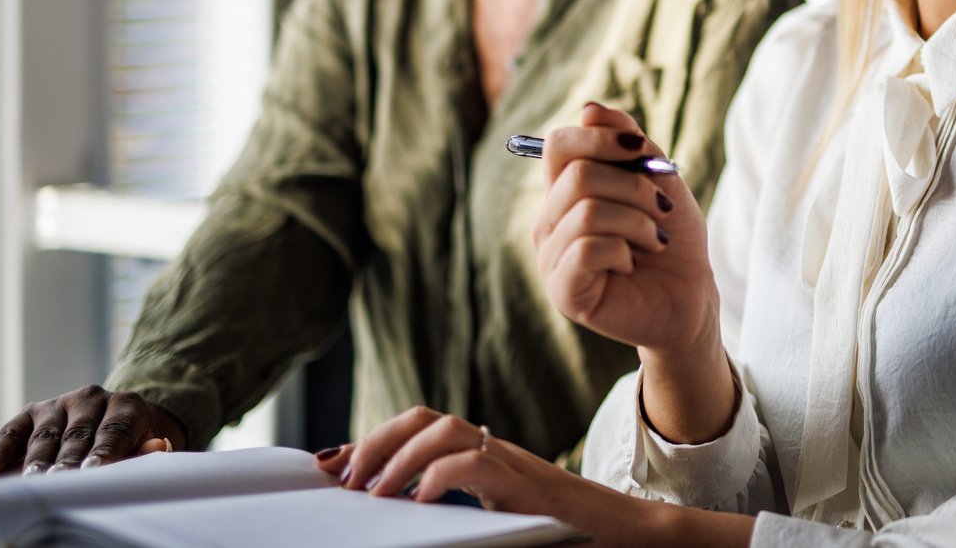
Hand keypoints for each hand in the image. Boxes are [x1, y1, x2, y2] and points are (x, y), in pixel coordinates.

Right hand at [0, 385, 187, 476]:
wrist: (113, 419)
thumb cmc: (131, 441)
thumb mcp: (146, 443)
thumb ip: (147, 449)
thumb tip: (157, 448)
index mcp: (125, 404)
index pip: (114, 430)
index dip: (104, 451)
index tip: (93, 471)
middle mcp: (91, 397)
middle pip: (79, 433)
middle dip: (68, 459)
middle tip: (59, 480)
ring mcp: (59, 403)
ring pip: (47, 433)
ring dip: (37, 458)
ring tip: (31, 480)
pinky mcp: (33, 411)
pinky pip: (13, 430)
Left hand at [318, 408, 663, 547]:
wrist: (624, 537)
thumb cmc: (561, 534)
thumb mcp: (494, 519)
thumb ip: (452, 509)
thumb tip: (402, 510)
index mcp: (484, 456)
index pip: (421, 428)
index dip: (373, 440)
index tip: (331, 462)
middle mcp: (496, 450)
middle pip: (425, 418)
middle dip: (377, 441)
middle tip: (344, 479)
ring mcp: (513, 464)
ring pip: (447, 430)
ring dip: (400, 456)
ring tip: (373, 493)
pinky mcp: (528, 487)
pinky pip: (476, 465)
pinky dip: (440, 477)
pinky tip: (420, 502)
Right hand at [533, 104, 718, 358]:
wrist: (692, 296)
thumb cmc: (672, 237)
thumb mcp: (659, 179)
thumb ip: (627, 143)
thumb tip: (589, 109)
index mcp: (566, 191)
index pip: (558, 144)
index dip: (599, 138)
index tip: (641, 150)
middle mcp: (550, 221)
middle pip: (577, 174)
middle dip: (633, 186)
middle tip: (661, 209)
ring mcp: (552, 257)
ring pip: (586, 212)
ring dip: (636, 222)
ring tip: (654, 241)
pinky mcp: (563, 291)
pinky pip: (586, 249)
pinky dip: (622, 251)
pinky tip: (631, 264)